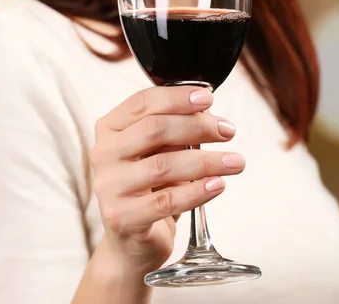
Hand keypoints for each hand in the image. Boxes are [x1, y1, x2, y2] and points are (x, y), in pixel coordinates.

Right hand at [91, 86, 244, 274]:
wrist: (131, 240)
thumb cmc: (150, 185)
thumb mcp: (159, 150)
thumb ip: (176, 129)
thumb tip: (209, 113)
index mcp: (110, 128)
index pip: (142, 103)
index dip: (177, 97)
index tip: (208, 98)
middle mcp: (103, 153)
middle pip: (154, 129)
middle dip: (197, 126)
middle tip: (228, 131)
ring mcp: (109, 186)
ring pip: (163, 165)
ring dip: (206, 161)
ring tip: (235, 162)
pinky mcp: (122, 217)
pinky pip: (166, 201)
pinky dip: (197, 191)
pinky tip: (218, 185)